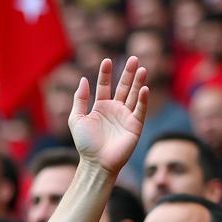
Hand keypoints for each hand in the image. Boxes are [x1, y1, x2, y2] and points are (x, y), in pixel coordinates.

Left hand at [67, 56, 147, 176]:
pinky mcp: (135, 125)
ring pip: (134, 95)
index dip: (106, 74)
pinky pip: (140, 109)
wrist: (96, 162)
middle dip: (128, 73)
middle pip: (124, 87)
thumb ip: (79, 99)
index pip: (105, 86)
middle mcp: (115, 109)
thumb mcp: (76, 119)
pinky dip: (143, 99)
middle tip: (134, 58)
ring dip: (138, 82)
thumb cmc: (85, 144)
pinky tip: (144, 88)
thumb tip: (84, 79)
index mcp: (101, 107)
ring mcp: (126, 116)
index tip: (107, 61)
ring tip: (142, 68)